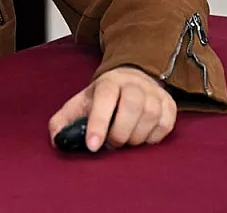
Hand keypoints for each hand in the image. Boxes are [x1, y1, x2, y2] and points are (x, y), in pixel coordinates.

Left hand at [48, 66, 176, 152]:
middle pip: (132, 106)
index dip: (99, 122)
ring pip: (150, 115)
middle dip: (120, 133)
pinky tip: (141, 138)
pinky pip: (165, 124)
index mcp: (108, 82)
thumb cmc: (102, 99)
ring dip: (136, 137)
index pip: (105, 98)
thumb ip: (64, 120)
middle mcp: (133, 83)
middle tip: (112, 144)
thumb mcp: (80, 104)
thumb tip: (57, 139)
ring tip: (125, 141)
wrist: (130, 80)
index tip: (93, 146)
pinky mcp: (169, 104)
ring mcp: (154, 92)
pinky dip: (153, 137)